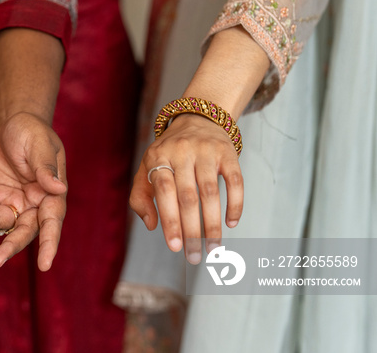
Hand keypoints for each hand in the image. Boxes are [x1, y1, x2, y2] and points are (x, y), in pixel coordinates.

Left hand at [0, 112, 67, 270]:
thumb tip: (58, 189)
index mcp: (52, 195)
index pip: (52, 222)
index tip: (44, 266)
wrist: (15, 123)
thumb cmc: (34, 133)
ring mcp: (13, 203)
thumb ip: (46, 168)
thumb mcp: (41, 145)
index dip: (49, 245)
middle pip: (24, 232)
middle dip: (10, 247)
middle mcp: (34, 205)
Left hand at [129, 114, 243, 263]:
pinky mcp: (228, 152)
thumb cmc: (168, 154)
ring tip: (213, 247)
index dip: (169, 220)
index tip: (175, 247)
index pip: (163, 191)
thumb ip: (141, 197)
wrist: (197, 120)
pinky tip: (231, 223)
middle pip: (187, 196)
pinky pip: (235, 181)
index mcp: (158, 157)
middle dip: (191, 230)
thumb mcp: (147, 168)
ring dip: (213, 223)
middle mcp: (182, 152)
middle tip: (194, 256)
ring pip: (211, 192)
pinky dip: (235, 204)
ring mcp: (206, 151)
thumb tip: (152, 226)